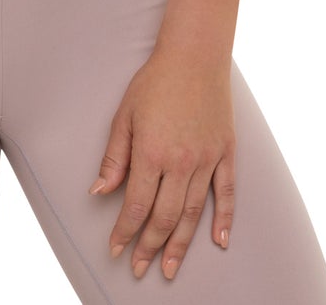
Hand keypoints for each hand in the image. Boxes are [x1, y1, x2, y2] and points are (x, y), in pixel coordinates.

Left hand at [88, 46, 235, 280]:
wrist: (194, 56)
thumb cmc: (154, 82)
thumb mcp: (124, 115)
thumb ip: (114, 158)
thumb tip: (99, 193)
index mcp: (151, 152)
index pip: (136, 205)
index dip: (125, 232)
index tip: (116, 250)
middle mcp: (180, 162)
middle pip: (164, 217)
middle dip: (149, 246)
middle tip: (139, 268)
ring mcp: (206, 159)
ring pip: (193, 213)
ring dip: (180, 244)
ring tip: (169, 267)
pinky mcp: (225, 152)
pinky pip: (226, 193)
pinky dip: (224, 219)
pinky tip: (218, 241)